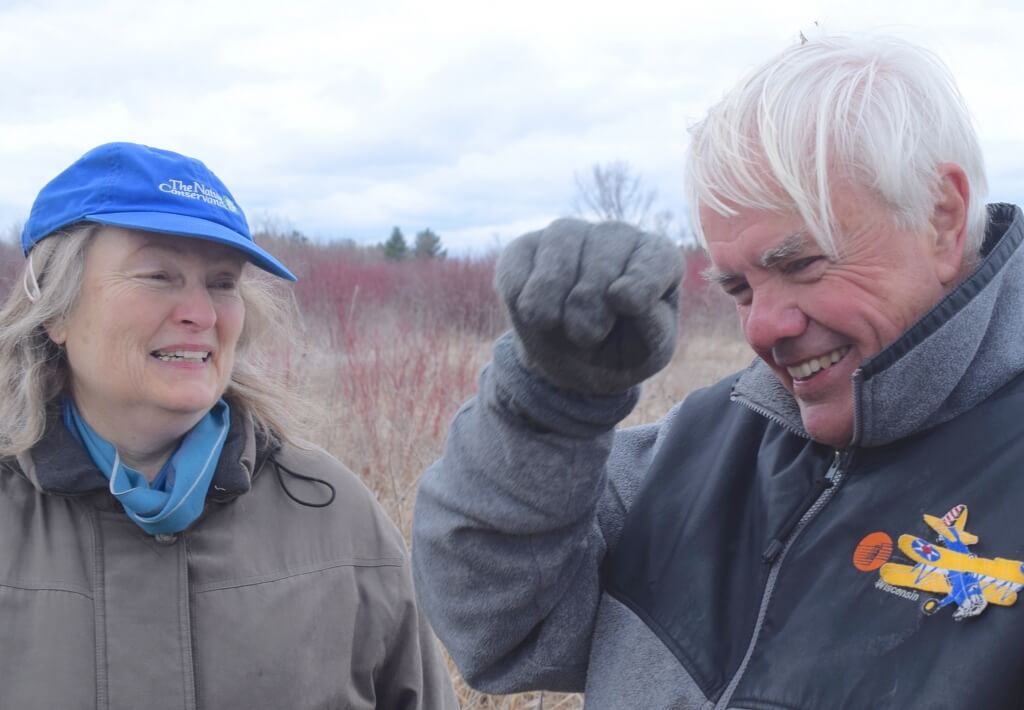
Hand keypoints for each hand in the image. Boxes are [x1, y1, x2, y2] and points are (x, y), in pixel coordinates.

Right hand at [496, 218, 681, 394]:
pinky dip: (520, 293)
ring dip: (551, 292)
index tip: (625, 303)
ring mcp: (570, 236)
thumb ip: (653, 330)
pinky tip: (531, 316)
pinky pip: (520, 260)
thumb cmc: (619, 353)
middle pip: (605, 250)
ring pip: (560, 242)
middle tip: (586, 336)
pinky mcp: (527, 247)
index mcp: (656, 262)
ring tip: (550, 324)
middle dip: (590, 297)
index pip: (658, 258)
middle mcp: (616, 237)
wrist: (571, 363)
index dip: (641, 278)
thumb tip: (627, 300)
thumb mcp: (646, 356)